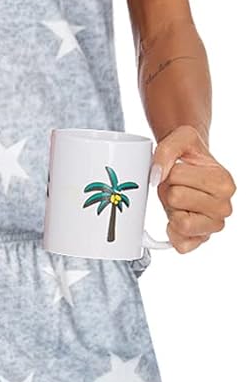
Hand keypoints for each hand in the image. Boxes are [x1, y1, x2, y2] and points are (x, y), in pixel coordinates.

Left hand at [151, 125, 235, 253]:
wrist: (190, 168)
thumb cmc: (189, 155)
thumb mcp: (181, 138)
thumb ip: (167, 149)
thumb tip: (157, 175)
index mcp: (224, 183)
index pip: (177, 176)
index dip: (171, 172)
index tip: (181, 170)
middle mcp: (224, 208)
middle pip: (176, 198)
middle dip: (170, 191)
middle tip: (178, 187)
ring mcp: (214, 227)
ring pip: (179, 223)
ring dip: (172, 210)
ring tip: (180, 202)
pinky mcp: (200, 242)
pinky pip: (179, 244)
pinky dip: (172, 232)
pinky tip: (178, 218)